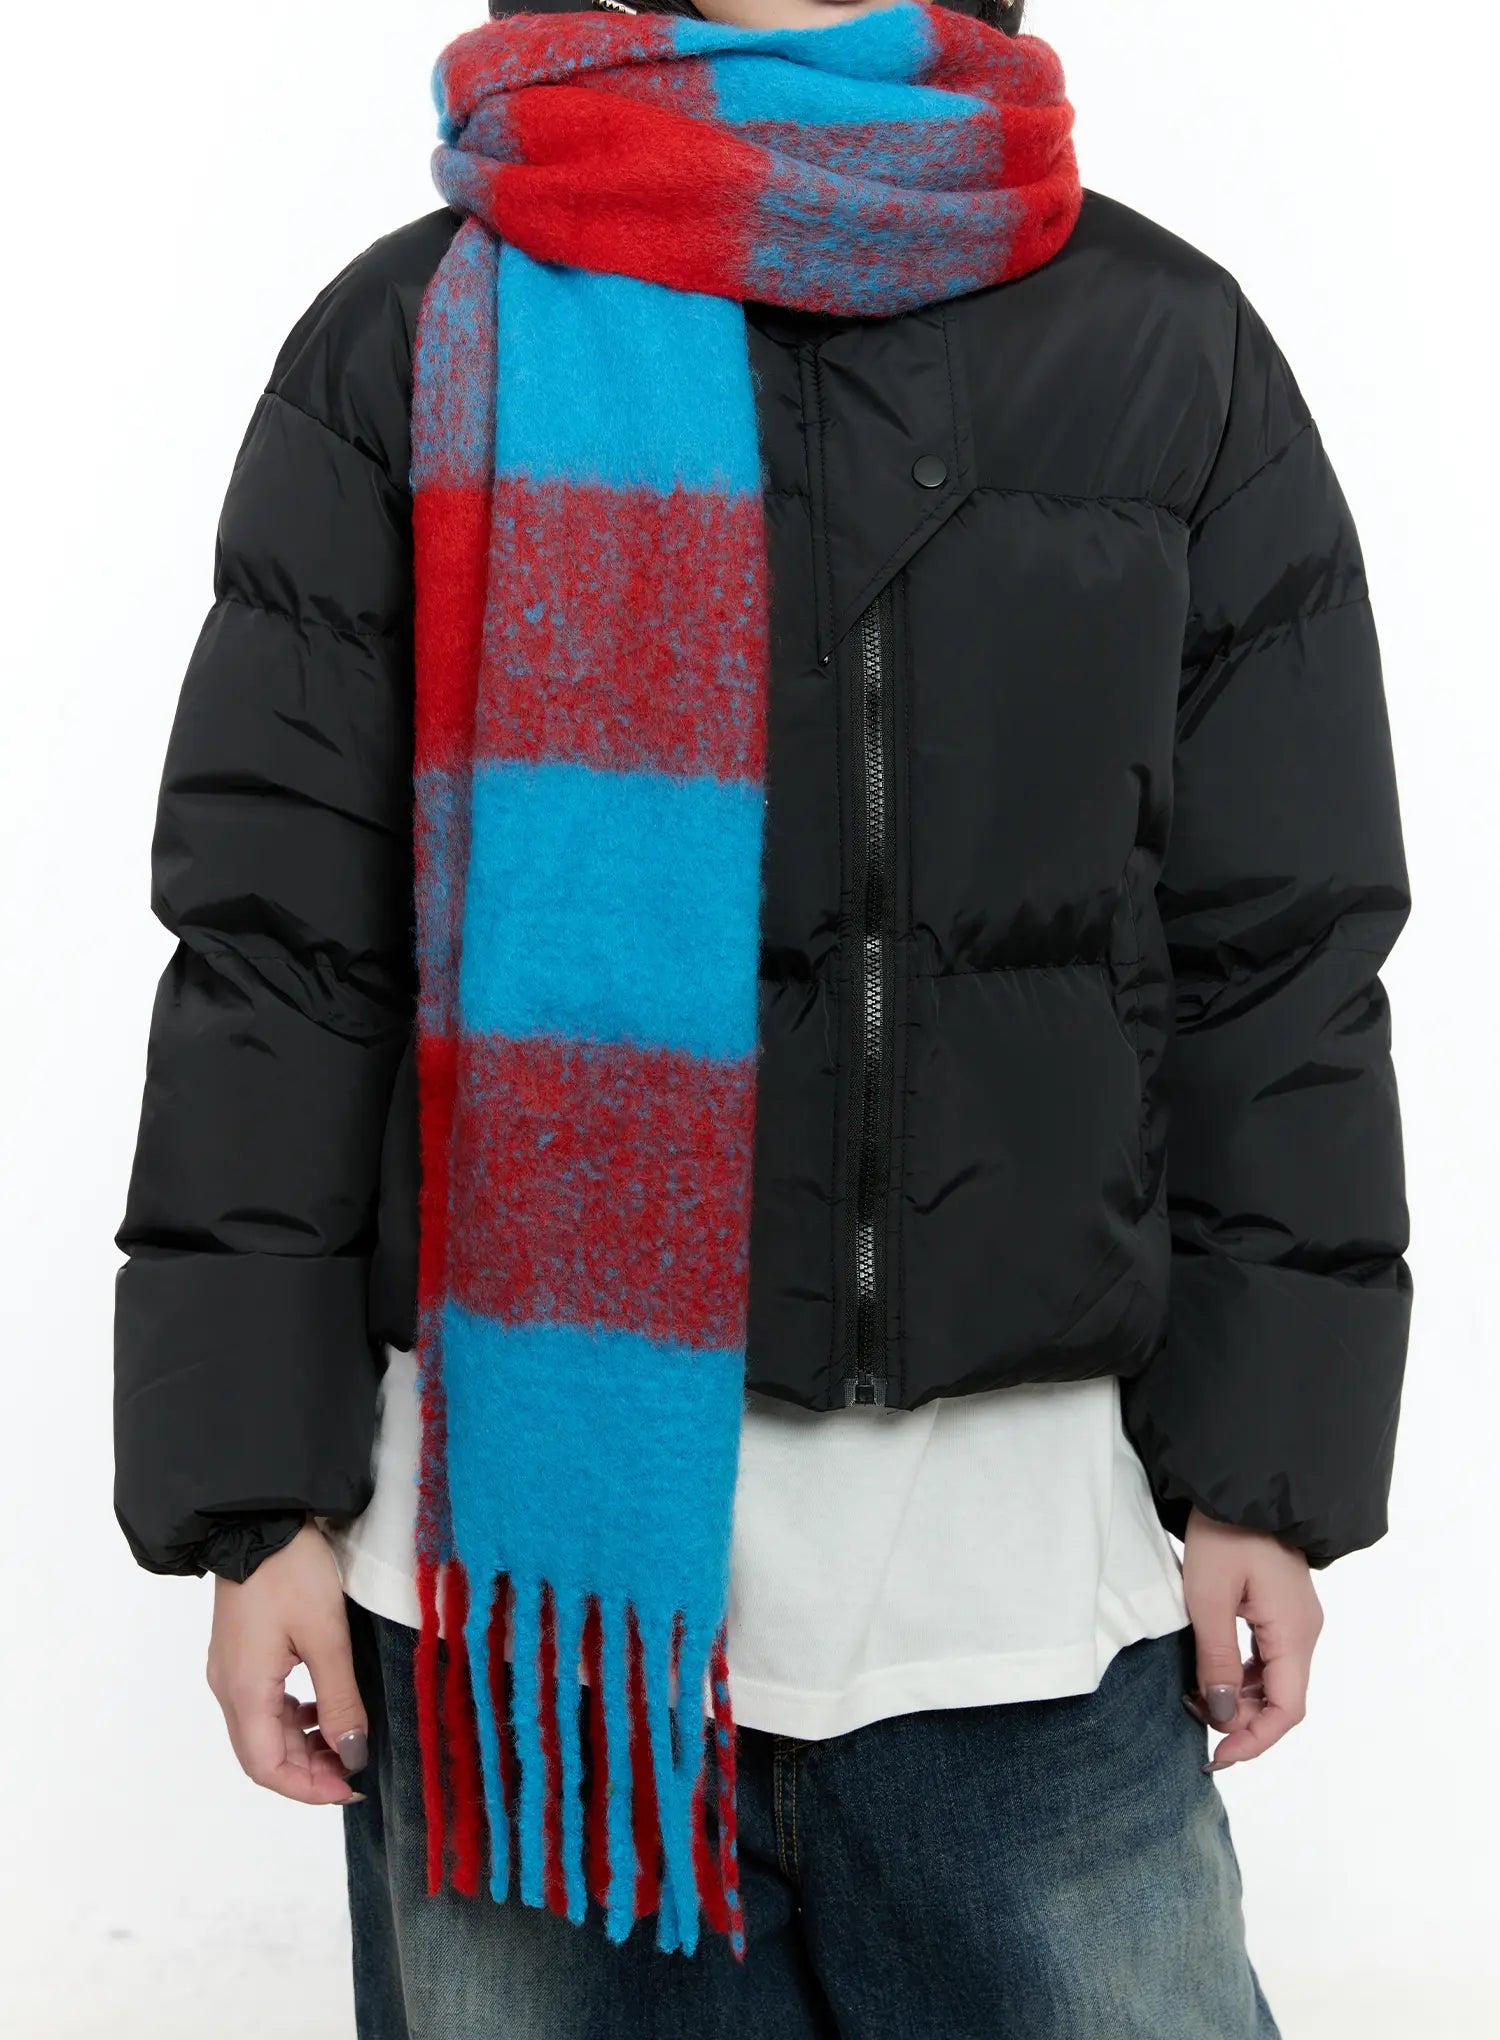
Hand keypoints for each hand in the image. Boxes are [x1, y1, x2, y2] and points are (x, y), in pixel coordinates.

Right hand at [206, 1522, 367, 1804]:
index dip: (308, 1788)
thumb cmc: (292, 1572)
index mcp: (244, 1690)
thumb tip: (352, 1753)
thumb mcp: (326, 1636)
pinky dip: (292, 1718)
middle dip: (308, 1771)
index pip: (267, 1767)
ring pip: (262, 1731)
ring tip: (345, 1741)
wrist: (258, 1518)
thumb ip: (339, 1699)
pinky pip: (263, 1704)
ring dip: (301, 1745)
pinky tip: (322, 1708)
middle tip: (354, 1769)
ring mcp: (230, 1669)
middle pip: (262, 1754)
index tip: (350, 1787)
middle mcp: (228, 1687)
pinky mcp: (240, 1653)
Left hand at [1181, 1506, 1322, 1772]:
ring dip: (1239, 1697)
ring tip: (1195, 1697)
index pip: (1286, 1710)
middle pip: (1282, 1699)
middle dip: (1242, 1720)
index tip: (1217, 1755)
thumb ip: (1215, 1659)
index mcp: (1294, 1633)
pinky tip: (1210, 1673)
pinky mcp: (1281, 1608)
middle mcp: (1304, 1632)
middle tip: (1195, 1721)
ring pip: (1274, 1680)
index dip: (1255, 1740)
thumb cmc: (1224, 1533)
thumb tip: (1220, 1716)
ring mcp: (1295, 1620)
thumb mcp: (1207, 1597)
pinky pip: (1267, 1657)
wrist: (1241, 1483)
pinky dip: (1241, 1674)